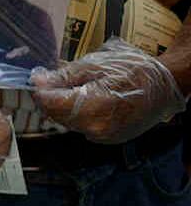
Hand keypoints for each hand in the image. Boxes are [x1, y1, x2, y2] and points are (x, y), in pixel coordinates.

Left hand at [32, 38, 185, 143]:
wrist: (166, 85)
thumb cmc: (134, 70)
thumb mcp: (95, 66)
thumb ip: (63, 76)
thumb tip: (38, 81)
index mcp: (93, 108)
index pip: (51, 104)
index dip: (40, 91)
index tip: (37, 79)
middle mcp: (96, 129)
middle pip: (57, 115)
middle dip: (51, 99)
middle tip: (52, 80)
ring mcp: (104, 137)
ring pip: (68, 123)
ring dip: (63, 107)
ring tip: (73, 87)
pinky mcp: (109, 139)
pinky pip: (83, 127)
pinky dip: (78, 114)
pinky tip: (86, 100)